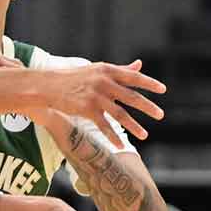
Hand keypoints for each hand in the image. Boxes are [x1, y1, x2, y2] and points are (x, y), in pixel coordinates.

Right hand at [36, 60, 164, 145]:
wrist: (47, 86)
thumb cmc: (73, 77)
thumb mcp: (97, 69)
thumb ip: (120, 69)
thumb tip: (139, 65)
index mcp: (107, 70)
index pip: (133, 77)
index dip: (149, 83)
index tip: (163, 90)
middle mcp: (103, 82)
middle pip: (131, 96)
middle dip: (148, 107)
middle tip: (160, 115)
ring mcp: (95, 96)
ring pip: (120, 114)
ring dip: (134, 126)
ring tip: (145, 135)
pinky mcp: (86, 109)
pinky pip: (104, 125)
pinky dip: (113, 137)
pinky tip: (120, 145)